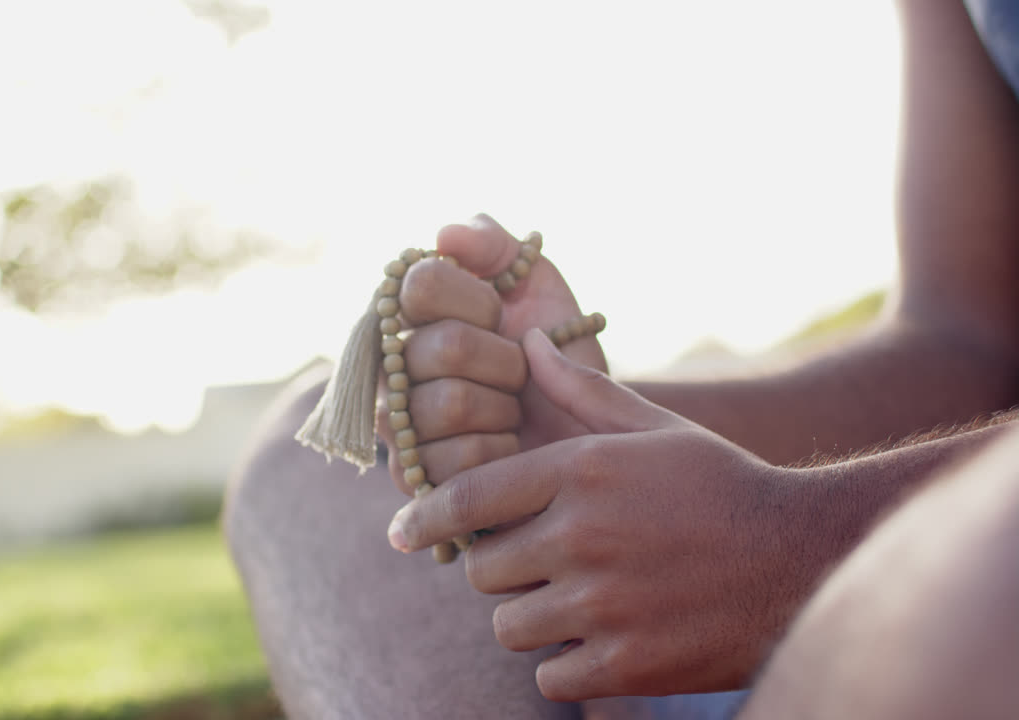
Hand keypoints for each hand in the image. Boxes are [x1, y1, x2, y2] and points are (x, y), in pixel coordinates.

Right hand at [377, 214, 607, 494]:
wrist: (587, 426)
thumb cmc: (555, 351)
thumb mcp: (535, 283)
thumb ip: (490, 244)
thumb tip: (445, 235)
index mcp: (407, 313)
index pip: (420, 283)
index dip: (478, 301)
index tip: (500, 315)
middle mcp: (387, 364)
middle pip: (444, 346)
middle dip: (505, 361)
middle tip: (516, 374)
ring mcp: (395, 424)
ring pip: (451, 403)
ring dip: (503, 409)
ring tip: (510, 412)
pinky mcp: (412, 478)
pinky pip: (457, 459)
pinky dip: (499, 452)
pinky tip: (503, 450)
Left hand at [386, 329, 808, 699]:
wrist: (803, 558)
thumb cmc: (722, 485)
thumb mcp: (655, 428)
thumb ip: (582, 390)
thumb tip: (528, 344)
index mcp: (581, 472)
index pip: (467, 497)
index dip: (422, 518)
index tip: (398, 534)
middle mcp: (581, 536)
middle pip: (483, 568)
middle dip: (500, 568)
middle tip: (538, 564)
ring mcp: (603, 604)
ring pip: (510, 626)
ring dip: (531, 619)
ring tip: (573, 603)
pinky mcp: (627, 664)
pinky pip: (550, 676)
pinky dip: (565, 665)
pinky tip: (599, 642)